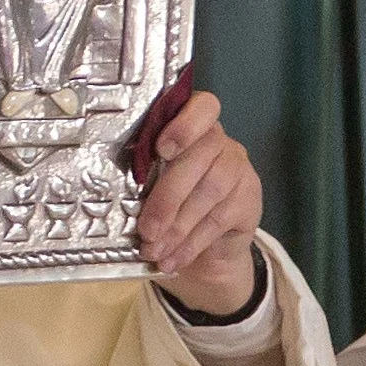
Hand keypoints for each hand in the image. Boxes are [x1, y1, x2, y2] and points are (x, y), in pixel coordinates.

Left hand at [139, 90, 266, 313]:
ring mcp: (238, 167)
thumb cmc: (168, 205)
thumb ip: (143, 178)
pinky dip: (192, 242)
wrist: (205, 249)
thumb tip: (115, 195)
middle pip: (200, 157)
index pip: (202, 106)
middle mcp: (219, 140)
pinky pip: (220, 219)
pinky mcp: (250, 198)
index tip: (162, 149)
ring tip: (154, 249)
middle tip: (146, 230)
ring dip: (179, 225)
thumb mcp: (151, 187)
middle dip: (168, 197)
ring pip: (211, 190)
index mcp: (190, 126)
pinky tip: (173, 259)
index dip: (185, 125)